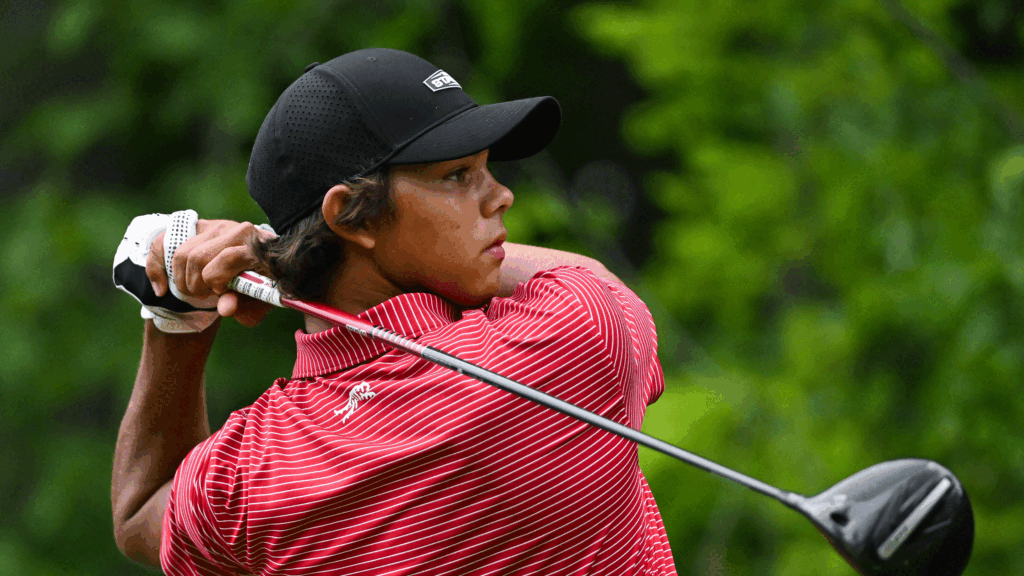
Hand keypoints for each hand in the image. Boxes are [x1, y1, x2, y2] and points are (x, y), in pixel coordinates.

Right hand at [145, 220, 276, 326]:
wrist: (267, 264)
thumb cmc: (264, 286)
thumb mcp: (261, 301)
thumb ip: (247, 307)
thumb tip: (224, 309)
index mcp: (255, 246)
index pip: (225, 258)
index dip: (218, 282)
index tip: (222, 293)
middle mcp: (235, 229)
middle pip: (198, 257)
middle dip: (197, 284)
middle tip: (207, 295)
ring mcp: (216, 225)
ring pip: (182, 253)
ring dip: (183, 280)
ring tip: (198, 290)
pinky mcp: (199, 227)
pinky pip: (164, 242)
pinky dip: (157, 267)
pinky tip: (162, 289)